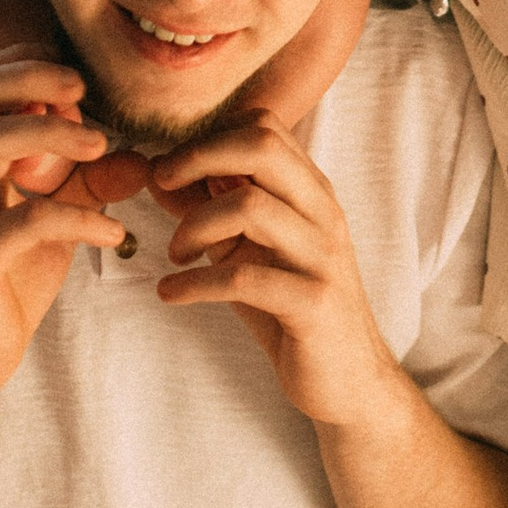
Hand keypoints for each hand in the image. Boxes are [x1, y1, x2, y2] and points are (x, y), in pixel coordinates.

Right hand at [0, 52, 132, 403]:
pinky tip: (115, 233)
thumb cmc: (8, 279)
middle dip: (27, 77)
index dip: (24, 62)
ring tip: (101, 145)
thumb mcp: (55, 221)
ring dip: (49, 134)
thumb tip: (141, 156)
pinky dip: (77, 218)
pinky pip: (22, 222)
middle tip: (82, 89)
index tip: (77, 78)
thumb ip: (89, 184)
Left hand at [146, 115, 405, 431]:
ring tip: (175, 255)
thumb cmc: (293, 310)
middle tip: (162, 184)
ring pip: (249, 206)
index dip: (209, 136)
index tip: (173, 168)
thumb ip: (213, 214)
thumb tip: (158, 179)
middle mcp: (323, 213)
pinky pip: (244, 278)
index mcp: (311, 193)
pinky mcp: (313, 302)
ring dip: (194, 226)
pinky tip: (170, 293)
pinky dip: (194, 283)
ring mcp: (322, 256)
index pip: (264, 127)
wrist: (349, 380)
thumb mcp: (250, 253)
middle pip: (261, 147)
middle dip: (198, 157)